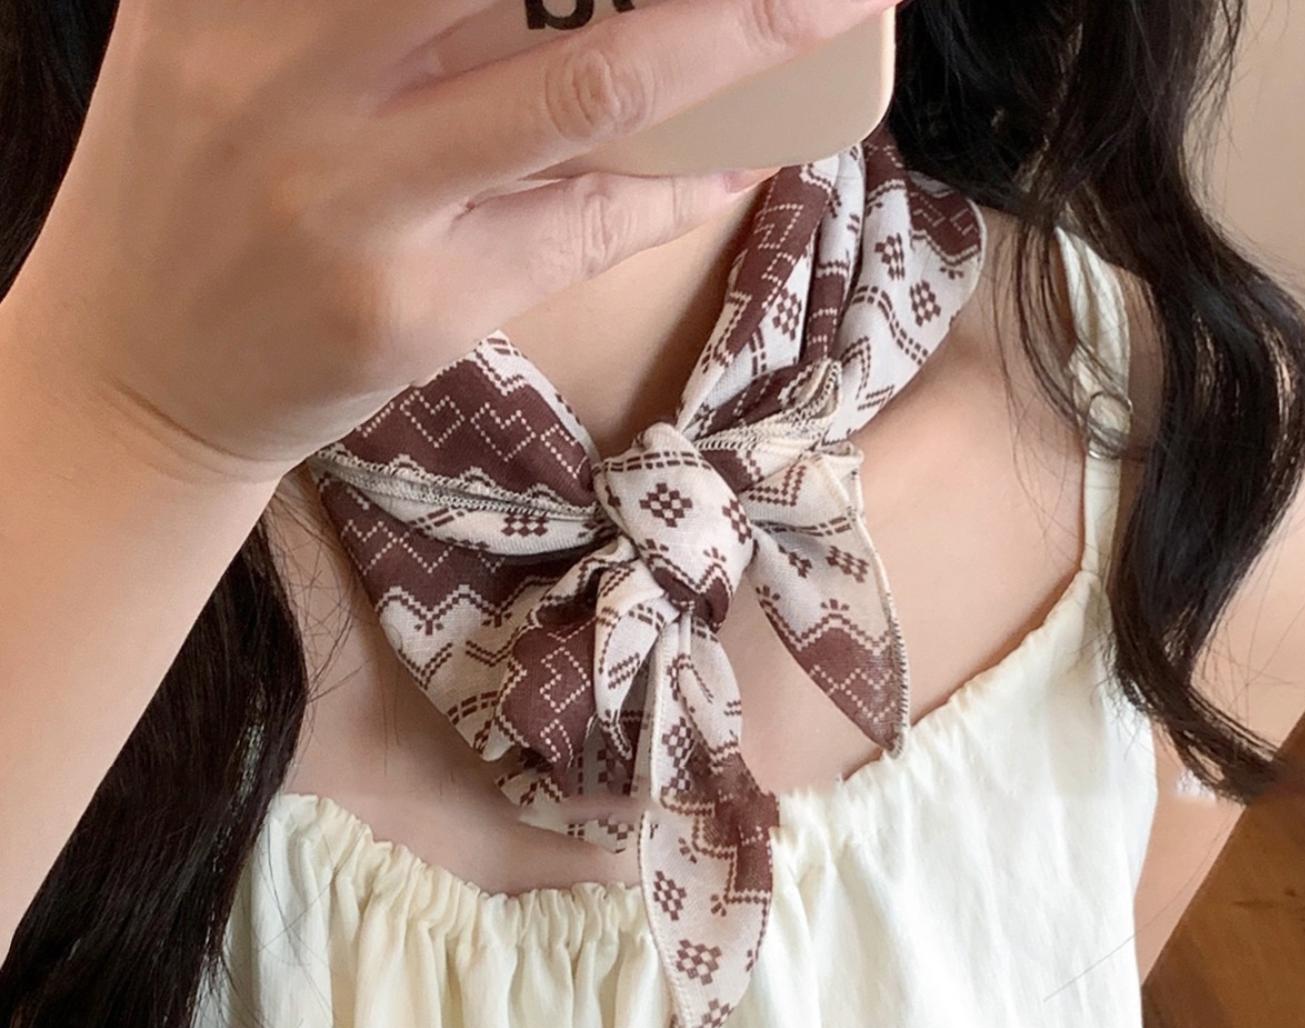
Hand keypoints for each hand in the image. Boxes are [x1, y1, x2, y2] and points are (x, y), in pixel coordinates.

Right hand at [2, 0, 892, 485]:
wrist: (135, 373)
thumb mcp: (220, 41)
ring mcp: (359, 198)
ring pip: (580, 86)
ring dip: (729, 40)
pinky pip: (584, 228)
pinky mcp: (418, 308)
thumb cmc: (191, 186)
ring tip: (828, 4)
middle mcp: (288, 68)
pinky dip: (678, 185)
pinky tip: (746, 155)